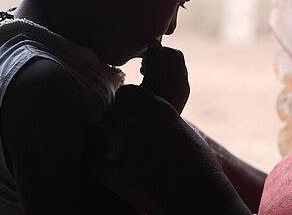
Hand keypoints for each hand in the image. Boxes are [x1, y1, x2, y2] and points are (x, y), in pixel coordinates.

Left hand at [91, 85, 250, 214]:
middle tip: (122, 152)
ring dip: (103, 149)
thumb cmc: (200, 171)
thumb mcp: (184, 133)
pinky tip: (110, 184)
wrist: (200, 197)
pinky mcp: (110, 166)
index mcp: (157, 107)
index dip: (123, 108)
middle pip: (109, 116)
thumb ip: (163, 123)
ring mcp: (121, 140)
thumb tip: (154, 126)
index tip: (128, 123)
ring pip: (97, 136)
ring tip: (115, 167)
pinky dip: (98, 175)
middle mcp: (137, 118)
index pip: (125, 93)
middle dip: (113, 131)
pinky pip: (91, 164)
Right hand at [140, 39, 189, 112]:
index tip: (144, 61)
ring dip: (160, 66)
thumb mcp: (148, 83)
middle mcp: (184, 85)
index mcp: (179, 80)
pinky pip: (173, 78)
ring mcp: (182, 92)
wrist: (153, 137)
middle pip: (175, 60)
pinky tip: (150, 84)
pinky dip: (162, 75)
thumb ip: (153, 62)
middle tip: (143, 67)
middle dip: (160, 58)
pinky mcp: (178, 97)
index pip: (174, 54)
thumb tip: (155, 41)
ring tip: (144, 74)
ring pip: (174, 69)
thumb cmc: (145, 110)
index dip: (159, 52)